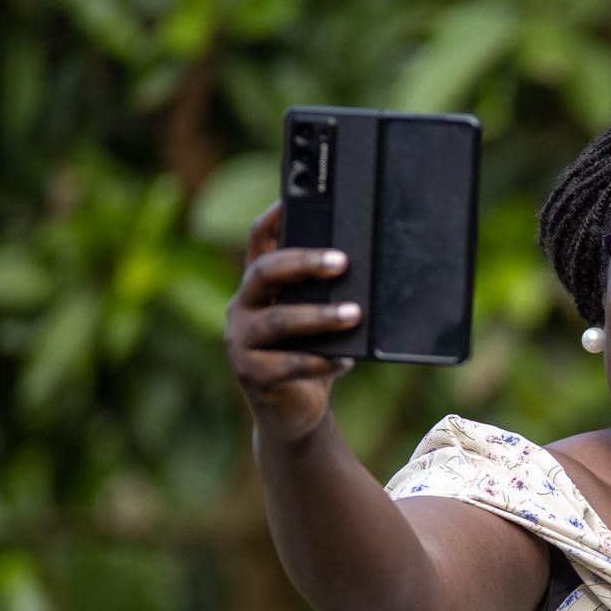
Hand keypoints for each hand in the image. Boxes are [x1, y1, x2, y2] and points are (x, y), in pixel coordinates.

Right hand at [225, 201, 361, 442]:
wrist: (294, 412)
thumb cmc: (311, 355)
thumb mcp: (317, 319)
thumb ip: (328, 294)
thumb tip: (370, 269)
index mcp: (258, 286)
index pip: (259, 241)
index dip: (272, 218)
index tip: (291, 198)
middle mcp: (241, 306)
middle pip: (265, 273)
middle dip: (305, 263)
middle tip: (343, 262)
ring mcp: (240, 341)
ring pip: (280, 320)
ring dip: (320, 317)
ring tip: (355, 314)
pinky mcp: (250, 374)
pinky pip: (289, 364)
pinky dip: (321, 361)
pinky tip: (346, 360)